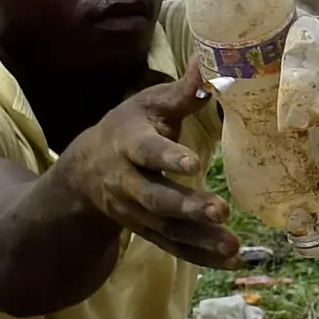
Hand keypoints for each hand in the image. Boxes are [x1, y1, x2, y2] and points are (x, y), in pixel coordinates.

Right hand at [59, 73, 237, 265]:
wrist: (85, 171)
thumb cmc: (127, 128)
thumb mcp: (148, 104)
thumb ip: (183, 91)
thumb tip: (211, 57)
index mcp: (129, 144)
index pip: (147, 152)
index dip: (168, 157)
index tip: (193, 163)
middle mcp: (128, 183)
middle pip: (156, 199)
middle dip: (187, 206)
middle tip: (220, 211)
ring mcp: (137, 213)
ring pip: (167, 229)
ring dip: (201, 239)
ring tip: (234, 246)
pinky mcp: (148, 232)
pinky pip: (174, 247)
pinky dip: (201, 256)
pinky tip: (231, 260)